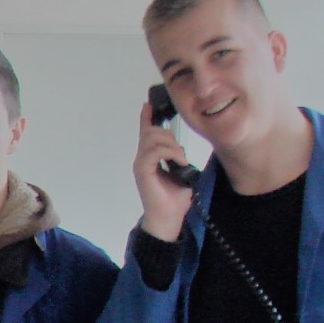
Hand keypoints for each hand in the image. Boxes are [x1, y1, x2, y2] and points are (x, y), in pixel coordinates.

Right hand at [133, 98, 195, 241]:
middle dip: (168, 134)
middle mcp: (142, 159)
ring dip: (170, 144)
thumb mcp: (182, 172)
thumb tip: (182, 150)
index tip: (148, 105)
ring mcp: (141, 164)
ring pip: (152, 139)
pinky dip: (169, 152)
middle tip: (180, 151)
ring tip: (180, 158)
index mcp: (150, 159)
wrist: (168, 217)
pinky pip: (154, 151)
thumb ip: (178, 158)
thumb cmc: (175, 198)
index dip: (146, 118)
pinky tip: (178, 161)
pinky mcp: (143, 171)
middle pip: (150, 132)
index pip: (146, 134)